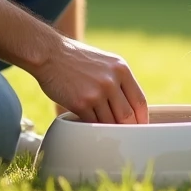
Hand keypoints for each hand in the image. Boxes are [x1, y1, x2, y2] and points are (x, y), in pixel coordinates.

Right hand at [32, 37, 148, 124]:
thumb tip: (129, 105)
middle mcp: (111, 81)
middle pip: (128, 116)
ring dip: (109, 129)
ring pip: (111, 122)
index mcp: (121, 69)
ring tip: (107, 132)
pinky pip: (93, 123)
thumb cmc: (76, 59)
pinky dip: (93, 127)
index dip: (142, 119)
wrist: (49, 54)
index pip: (140, 101)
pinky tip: (91, 127)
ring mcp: (96, 93)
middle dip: (127, 128)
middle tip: (125, 136)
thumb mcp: (104, 62)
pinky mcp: (81, 103)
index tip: (140, 127)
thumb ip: (118, 80)